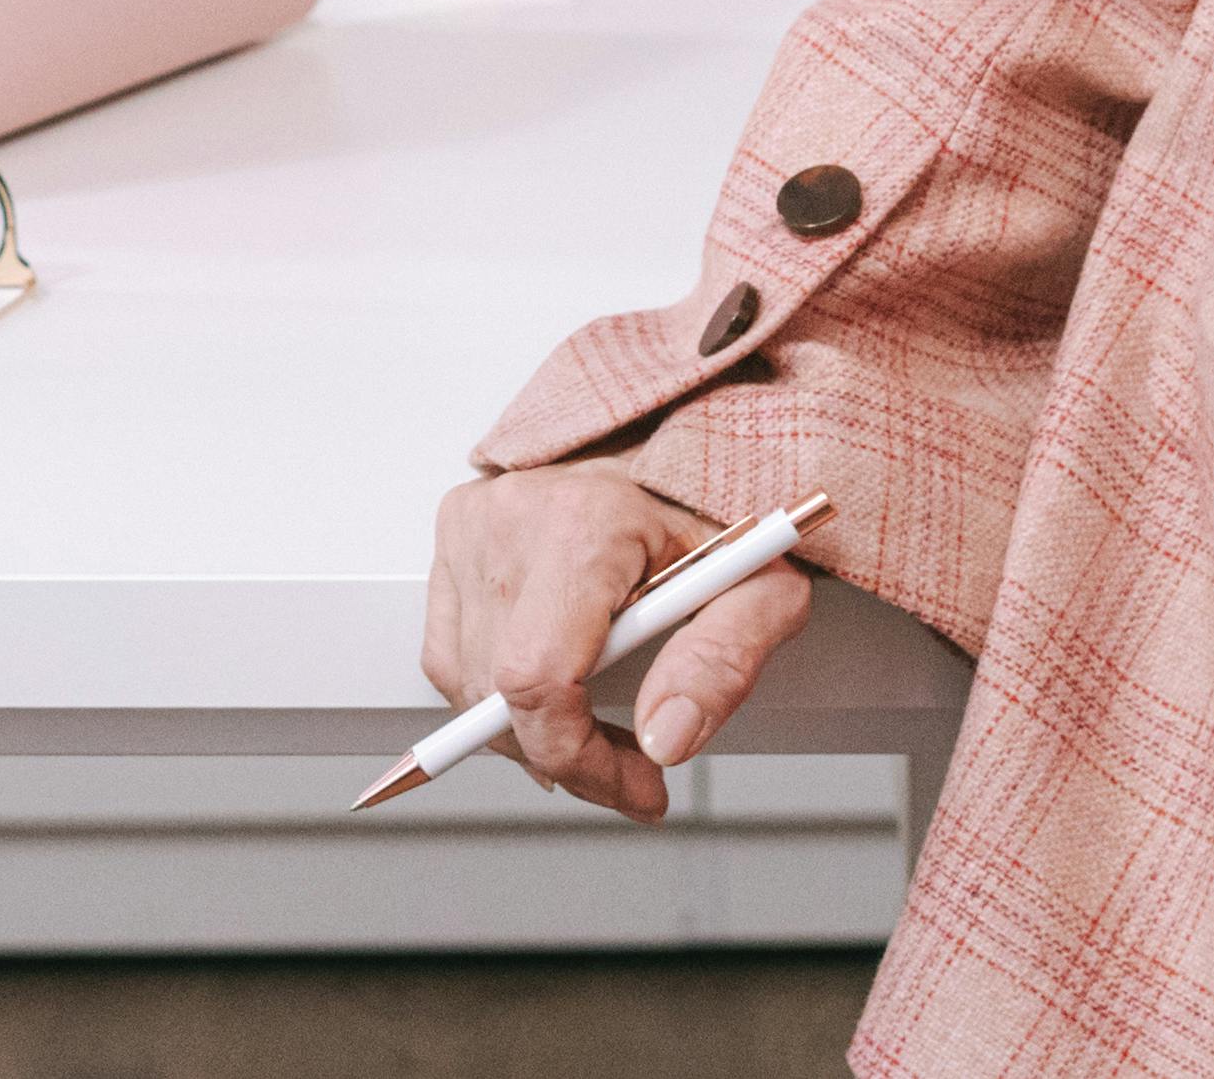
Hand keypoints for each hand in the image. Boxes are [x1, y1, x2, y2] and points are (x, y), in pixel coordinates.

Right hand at [419, 463, 818, 822]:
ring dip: (531, 728)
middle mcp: (511, 517)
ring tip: (600, 720)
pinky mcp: (455, 531)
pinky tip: (553, 683)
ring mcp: (472, 523)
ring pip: (468, 682)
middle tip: (635, 765)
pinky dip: (496, 688)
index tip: (636, 785)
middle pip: (501, 694)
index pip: (537, 680)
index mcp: (582, 523)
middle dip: (570, 754)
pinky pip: (451, 651)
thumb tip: (667, 739)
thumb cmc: (715, 499)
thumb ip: (723, 662)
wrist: (677, 429)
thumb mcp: (762, 584)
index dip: (580, 757)